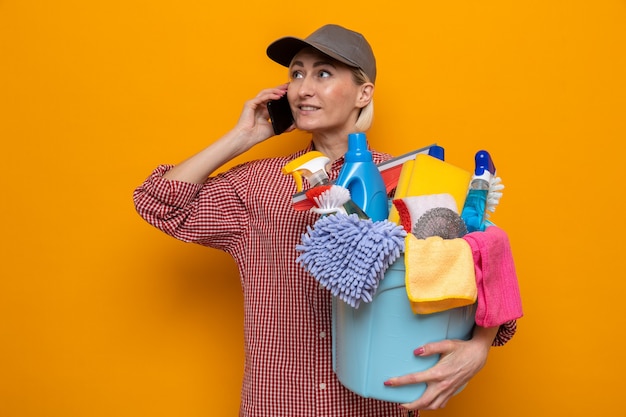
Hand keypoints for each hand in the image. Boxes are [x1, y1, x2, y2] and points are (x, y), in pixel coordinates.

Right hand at [234, 84, 293, 143]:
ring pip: (265, 93)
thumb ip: (283, 126)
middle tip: (288, 86)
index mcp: (263, 111)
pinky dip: (271, 95)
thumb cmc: (256, 135)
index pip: (272, 99)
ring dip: (275, 90)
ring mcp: (253, 104)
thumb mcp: (274, 129)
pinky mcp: (250, 104)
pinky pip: (262, 97)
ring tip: (284, 91)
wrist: (247, 138)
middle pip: (269, 93)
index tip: (289, 93)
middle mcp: (258, 106)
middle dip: (279, 89)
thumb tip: (294, 125)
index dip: (280, 95)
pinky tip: (278, 96)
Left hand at [384, 326, 498, 410]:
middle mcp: (443, 384)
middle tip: (398, 403)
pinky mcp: (453, 391)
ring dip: (421, 407)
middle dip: (409, 405)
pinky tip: (427, 402)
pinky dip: (433, 406)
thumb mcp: (446, 344)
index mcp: (438, 372)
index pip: (414, 379)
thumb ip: (430, 348)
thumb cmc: (462, 348)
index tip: (388, 383)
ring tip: (411, 404)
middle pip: (423, 401)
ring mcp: (449, 390)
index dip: (399, 382)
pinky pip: (442, 404)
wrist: (478, 355)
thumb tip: (416, 352)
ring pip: (433, 406)